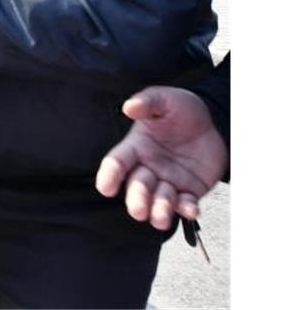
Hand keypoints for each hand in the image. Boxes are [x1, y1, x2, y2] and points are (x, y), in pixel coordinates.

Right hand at [95, 86, 228, 228]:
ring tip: (160, 219)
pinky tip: (191, 210)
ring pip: (159, 201)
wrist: (214, 122)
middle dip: (136, 200)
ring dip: (159, 211)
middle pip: (136, 187)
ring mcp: (168, 181)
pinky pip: (186, 204)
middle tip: (138, 210)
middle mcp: (148, 167)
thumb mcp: (165, 99)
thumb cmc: (182, 110)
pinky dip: (187, 210)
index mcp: (136, 147)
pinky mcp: (189, 191)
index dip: (109, 175)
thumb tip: (129, 107)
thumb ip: (148, 101)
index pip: (117, 162)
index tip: (105, 188)